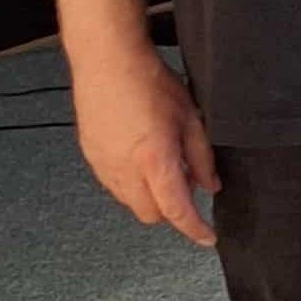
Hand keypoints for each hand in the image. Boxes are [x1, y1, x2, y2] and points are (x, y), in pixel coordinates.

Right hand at [70, 47, 218, 246]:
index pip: (176, 209)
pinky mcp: (90, 157)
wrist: (108, 62)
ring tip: (164, 168)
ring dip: (150, 197)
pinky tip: (142, 161)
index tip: (208, 237)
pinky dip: (131, 184)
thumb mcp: (190, 119)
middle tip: (188, 189)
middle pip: (150, 214)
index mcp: (154, 160)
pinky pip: (113, 185)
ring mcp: (103, 165)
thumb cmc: (151, 84)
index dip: (194, 229)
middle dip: (171, 211)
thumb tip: (209, 186)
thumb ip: (201, 158)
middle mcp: (124, 170)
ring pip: (129, 202)